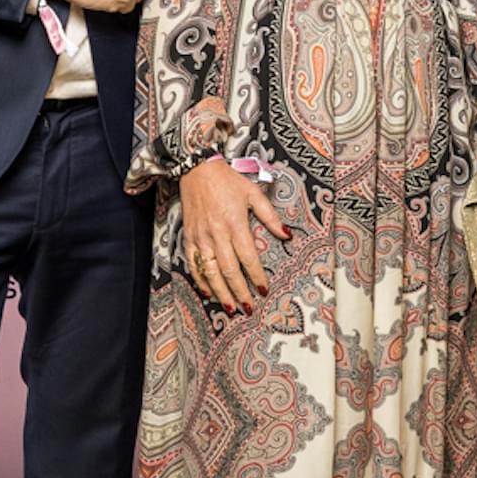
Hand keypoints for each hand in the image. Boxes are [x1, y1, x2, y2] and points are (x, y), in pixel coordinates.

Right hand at [181, 156, 286, 314]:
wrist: (197, 169)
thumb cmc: (227, 181)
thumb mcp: (253, 194)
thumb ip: (270, 217)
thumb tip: (287, 235)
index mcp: (235, 223)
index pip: (248, 257)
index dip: (256, 275)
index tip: (263, 290)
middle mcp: (217, 233)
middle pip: (229, 270)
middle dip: (239, 291)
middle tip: (248, 308)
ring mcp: (201, 237)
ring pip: (210, 271)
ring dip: (220, 292)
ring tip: (230, 307)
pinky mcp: (189, 237)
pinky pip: (193, 264)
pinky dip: (200, 280)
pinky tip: (208, 292)